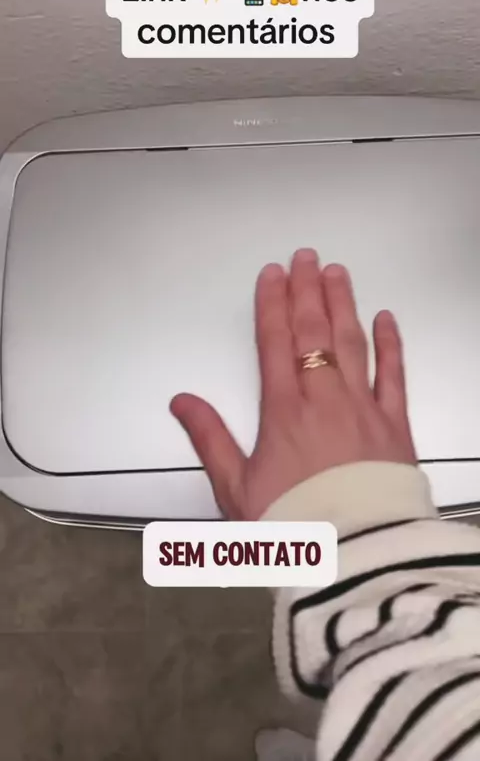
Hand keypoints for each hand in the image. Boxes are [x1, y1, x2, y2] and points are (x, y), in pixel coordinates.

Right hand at [170, 249, 416, 519]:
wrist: (355, 556)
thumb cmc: (294, 527)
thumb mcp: (235, 488)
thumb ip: (209, 438)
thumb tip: (182, 402)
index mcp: (283, 412)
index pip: (275, 342)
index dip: (272, 303)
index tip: (271, 275)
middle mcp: (324, 400)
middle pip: (314, 331)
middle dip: (307, 290)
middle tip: (305, 257)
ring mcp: (363, 408)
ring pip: (352, 342)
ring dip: (343, 304)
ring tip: (337, 273)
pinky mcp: (396, 426)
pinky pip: (395, 374)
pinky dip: (391, 344)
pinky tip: (386, 319)